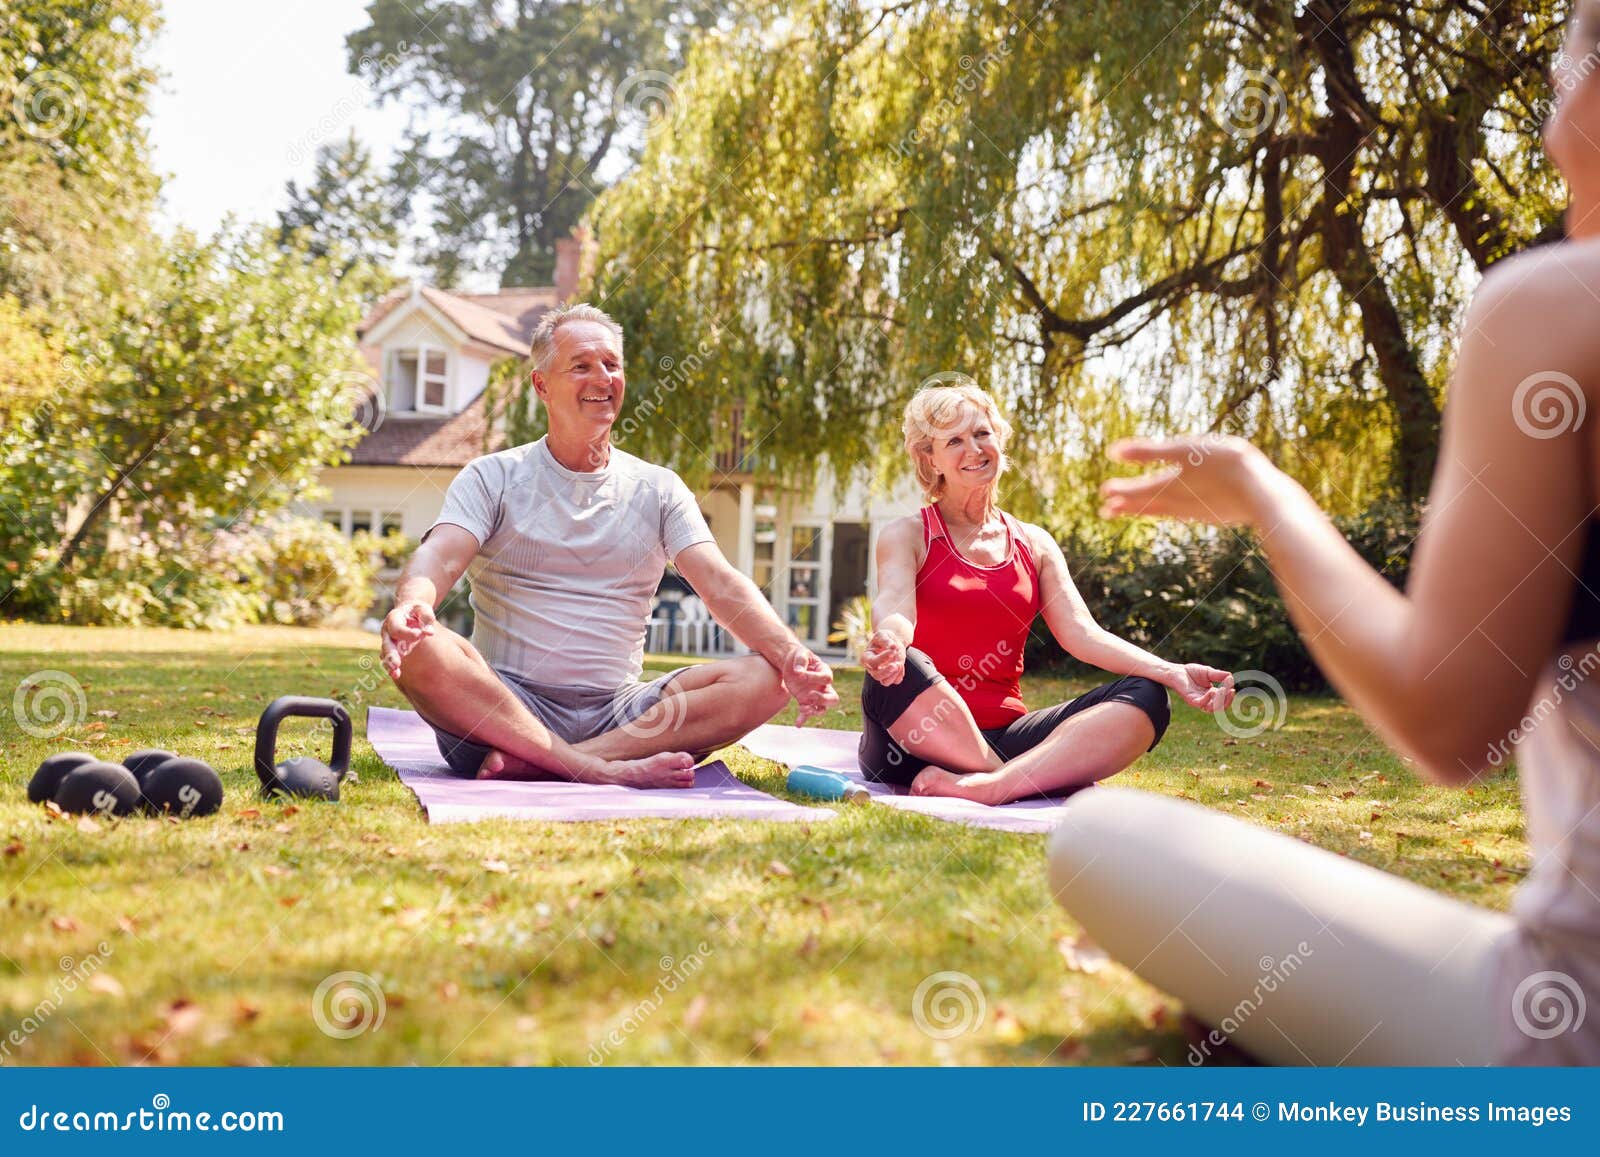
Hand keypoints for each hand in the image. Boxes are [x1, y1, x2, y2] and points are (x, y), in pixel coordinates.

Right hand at [380, 600, 436, 680]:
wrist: (409, 612)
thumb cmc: (417, 610)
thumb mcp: (423, 609)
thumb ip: (426, 618)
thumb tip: (430, 632)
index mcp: (394, 618)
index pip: (397, 628)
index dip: (407, 633)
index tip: (419, 634)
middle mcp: (387, 630)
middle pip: (387, 644)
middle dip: (391, 654)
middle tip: (396, 663)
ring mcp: (389, 641)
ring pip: (386, 654)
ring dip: (390, 664)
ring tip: (395, 673)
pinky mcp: (394, 649)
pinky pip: (390, 659)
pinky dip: (392, 667)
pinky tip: (396, 674)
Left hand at [783, 646, 839, 725]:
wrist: (791, 663)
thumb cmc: (799, 656)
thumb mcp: (800, 654)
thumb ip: (800, 661)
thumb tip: (798, 671)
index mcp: (824, 672)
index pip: (826, 678)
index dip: (814, 678)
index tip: (800, 675)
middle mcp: (822, 686)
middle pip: (833, 698)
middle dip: (823, 700)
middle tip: (811, 695)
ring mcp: (815, 695)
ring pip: (823, 708)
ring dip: (814, 711)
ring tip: (802, 708)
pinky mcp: (805, 700)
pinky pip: (807, 713)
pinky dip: (803, 719)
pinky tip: (797, 724)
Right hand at [860, 629, 906, 685]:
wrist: (892, 642)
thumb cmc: (885, 638)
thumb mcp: (883, 634)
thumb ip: (886, 640)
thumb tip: (893, 647)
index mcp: (866, 657)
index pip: (872, 662)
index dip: (882, 658)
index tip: (892, 650)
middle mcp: (872, 668)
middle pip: (876, 676)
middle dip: (887, 671)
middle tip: (896, 664)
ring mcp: (881, 673)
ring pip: (885, 682)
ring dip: (894, 674)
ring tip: (900, 663)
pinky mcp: (890, 676)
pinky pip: (895, 681)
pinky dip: (900, 674)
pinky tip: (901, 664)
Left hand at [1099, 435, 1280, 526]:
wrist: (1264, 494)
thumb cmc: (1224, 465)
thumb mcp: (1184, 450)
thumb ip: (1148, 451)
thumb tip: (1113, 452)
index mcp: (1169, 486)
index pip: (1138, 490)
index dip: (1120, 490)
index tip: (1104, 492)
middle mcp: (1179, 504)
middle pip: (1148, 505)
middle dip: (1127, 506)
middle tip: (1107, 512)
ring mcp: (1198, 511)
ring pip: (1166, 511)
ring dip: (1147, 510)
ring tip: (1135, 510)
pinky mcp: (1214, 514)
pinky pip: (1185, 513)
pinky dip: (1172, 511)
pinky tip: (1177, 510)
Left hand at [1164, 662, 1235, 711]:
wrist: (1176, 671)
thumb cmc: (1191, 672)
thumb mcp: (1209, 672)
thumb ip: (1219, 675)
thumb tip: (1231, 677)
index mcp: (1212, 694)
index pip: (1224, 700)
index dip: (1229, 695)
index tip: (1232, 686)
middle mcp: (1206, 700)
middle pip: (1220, 707)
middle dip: (1228, 700)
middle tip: (1231, 690)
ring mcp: (1198, 701)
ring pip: (1212, 708)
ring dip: (1220, 700)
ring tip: (1222, 689)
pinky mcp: (1191, 700)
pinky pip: (1201, 704)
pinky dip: (1208, 698)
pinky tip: (1212, 690)